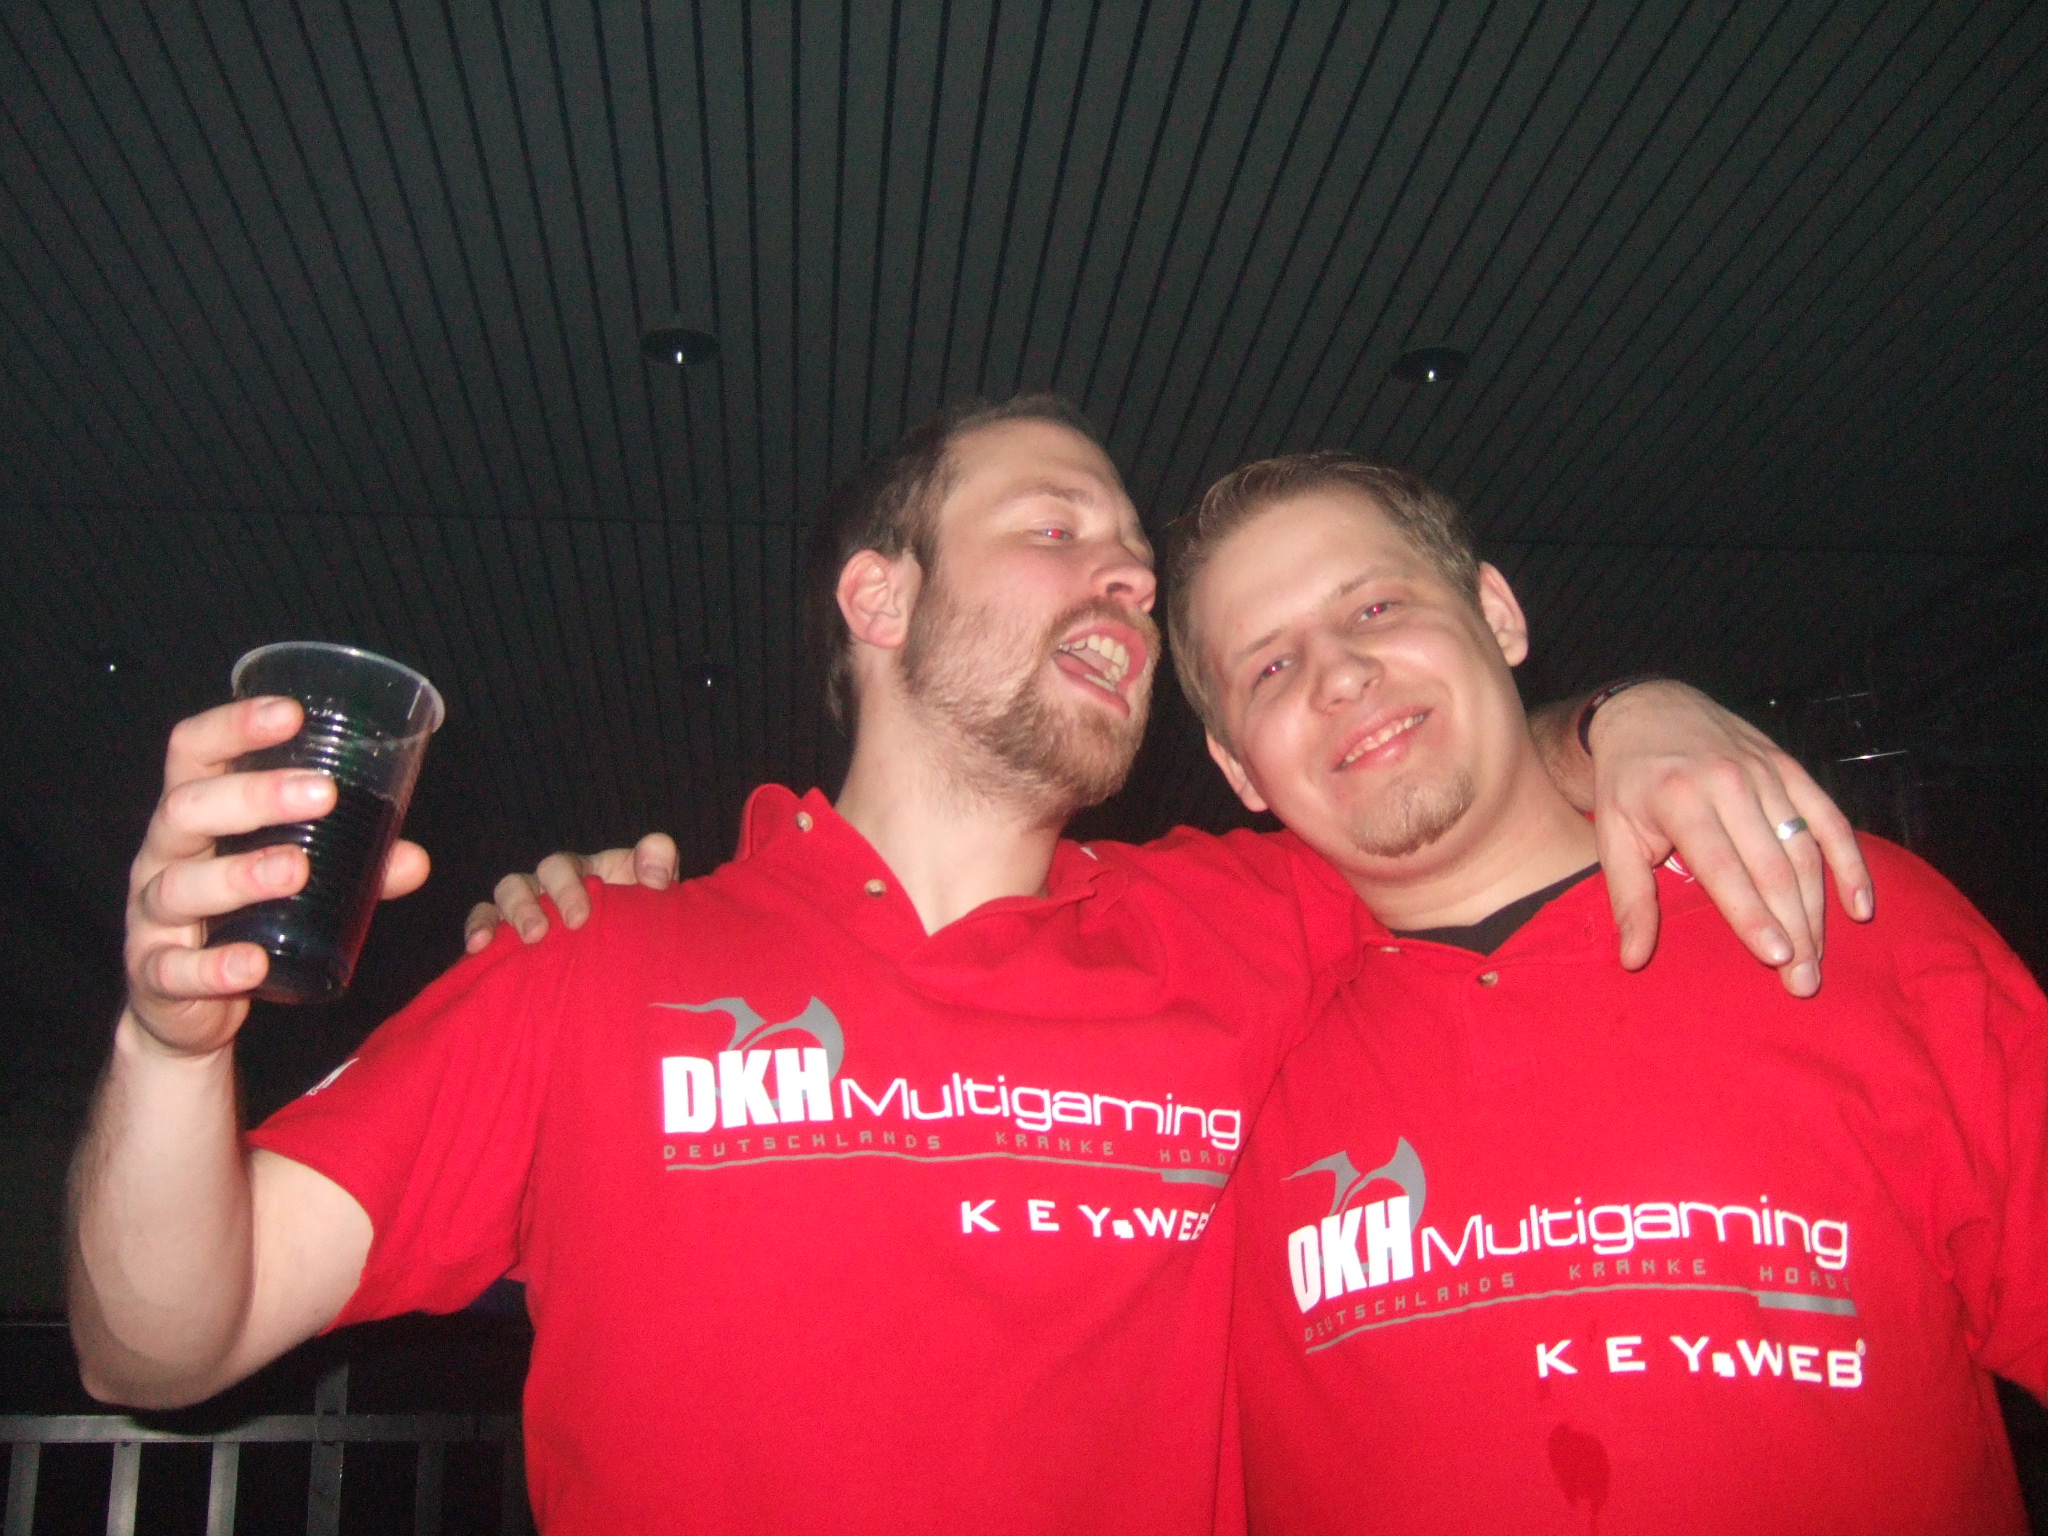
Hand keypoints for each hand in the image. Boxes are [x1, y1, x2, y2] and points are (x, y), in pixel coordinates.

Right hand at [124, 698, 429, 1055]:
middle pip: (186, 808)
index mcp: (196, 816)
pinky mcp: (155, 975)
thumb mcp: (293, 879)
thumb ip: (352, 867)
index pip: (195, 752)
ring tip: (297, 870)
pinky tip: (252, 964)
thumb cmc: (239, 915)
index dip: (234, 726)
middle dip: (253, 796)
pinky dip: (213, 967)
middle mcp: (164, 856)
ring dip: (240, 875)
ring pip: (179, 886)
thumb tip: (412, 858)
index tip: (292, 714)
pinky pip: (175, 970)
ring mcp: (152, 916)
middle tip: (322, 793)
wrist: (182, 1005)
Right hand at [464, 832, 678, 951]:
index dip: (568, 886)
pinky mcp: (508, 935)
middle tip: (546, 933)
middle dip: (536, 903)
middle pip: (531, 879)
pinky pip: (484, 921)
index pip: (565, 866)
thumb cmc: (639, 920)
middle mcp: (550, 887)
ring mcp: (527, 908)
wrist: (629, 962)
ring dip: (512, 913)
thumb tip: (655, 876)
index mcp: (584, 873)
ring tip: (526, 939)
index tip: (580, 918)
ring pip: (506, 893)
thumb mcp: (655, 893)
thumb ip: (660, 868)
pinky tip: (478, 947)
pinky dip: (478, 928)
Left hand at [1588, 681, 1871, 995]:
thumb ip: (1628, 897)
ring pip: (1804, 848)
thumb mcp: (1613, 834)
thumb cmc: (1628, 784)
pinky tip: (1860, 906)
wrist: (1649, 709)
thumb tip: (1633, 958)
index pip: (1723, 866)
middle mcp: (1728, 782)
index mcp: (1679, 798)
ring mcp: (1765, 772)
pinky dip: (1850, 862)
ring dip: (1818, 908)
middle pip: (1772, 865)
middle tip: (1803, 981)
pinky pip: (1830, 818)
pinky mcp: (1790, 768)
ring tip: (1820, 959)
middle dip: (1793, 927)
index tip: (1776, 956)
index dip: (1752, 913)